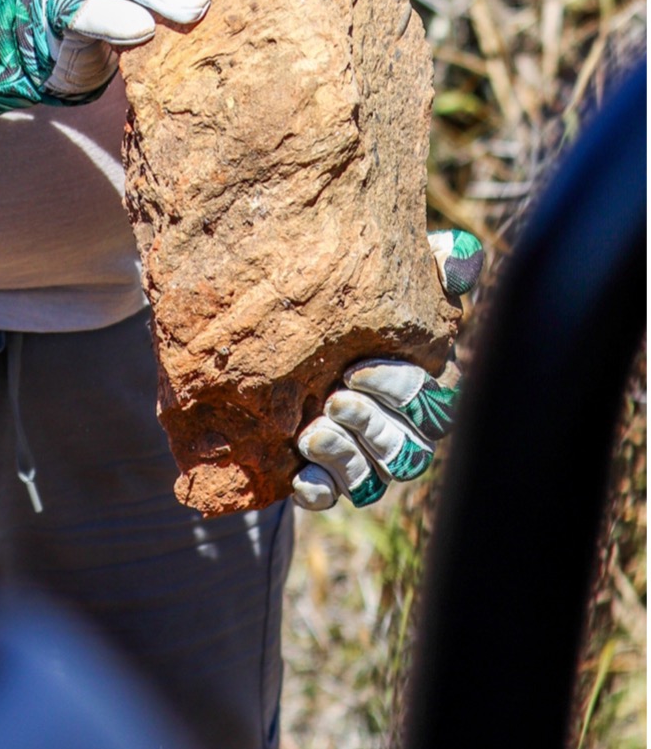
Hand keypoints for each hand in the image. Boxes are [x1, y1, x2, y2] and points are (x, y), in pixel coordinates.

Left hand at [291, 229, 484, 510]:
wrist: (286, 339)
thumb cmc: (357, 304)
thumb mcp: (393, 280)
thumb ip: (434, 268)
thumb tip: (462, 253)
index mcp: (423, 390)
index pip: (432, 404)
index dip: (398, 390)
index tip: (357, 367)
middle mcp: (400, 432)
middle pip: (407, 450)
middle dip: (372, 426)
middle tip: (335, 399)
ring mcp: (365, 460)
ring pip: (371, 479)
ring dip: (345, 458)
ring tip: (311, 433)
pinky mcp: (325, 477)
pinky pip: (329, 496)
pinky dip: (317, 488)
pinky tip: (299, 474)